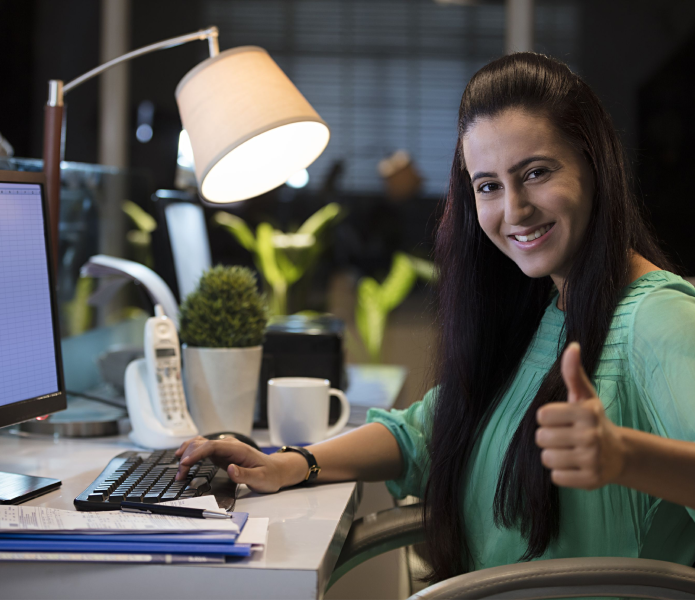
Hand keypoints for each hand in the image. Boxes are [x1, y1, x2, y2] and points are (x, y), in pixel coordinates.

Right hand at [174, 436, 306, 492]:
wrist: (276, 471)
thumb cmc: (269, 475)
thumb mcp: (260, 478)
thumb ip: (245, 474)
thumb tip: (230, 469)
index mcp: (238, 449)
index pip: (212, 446)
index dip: (196, 453)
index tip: (185, 463)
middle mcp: (229, 445)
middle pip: (203, 443)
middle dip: (188, 456)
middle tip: (180, 474)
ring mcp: (225, 448)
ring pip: (201, 444)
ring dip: (187, 454)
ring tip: (179, 470)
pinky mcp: (222, 454)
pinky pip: (203, 450)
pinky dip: (192, 454)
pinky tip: (184, 461)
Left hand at [535, 342, 625, 489]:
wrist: (619, 454)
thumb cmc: (593, 420)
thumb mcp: (584, 396)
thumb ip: (572, 373)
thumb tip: (572, 346)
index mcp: (586, 412)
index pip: (541, 416)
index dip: (547, 419)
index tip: (561, 420)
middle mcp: (591, 435)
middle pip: (541, 438)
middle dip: (548, 438)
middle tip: (565, 437)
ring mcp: (592, 459)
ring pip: (547, 459)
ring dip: (553, 456)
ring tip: (569, 451)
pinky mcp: (591, 480)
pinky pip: (556, 478)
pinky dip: (560, 473)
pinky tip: (574, 466)